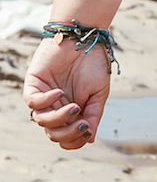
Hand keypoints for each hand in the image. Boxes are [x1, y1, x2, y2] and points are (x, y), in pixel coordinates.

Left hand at [23, 32, 111, 149]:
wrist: (85, 41)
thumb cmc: (93, 65)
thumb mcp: (99, 95)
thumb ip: (93, 116)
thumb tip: (89, 139)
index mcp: (71, 112)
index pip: (66, 136)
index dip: (75, 140)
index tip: (87, 131)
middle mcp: (55, 107)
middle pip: (53, 133)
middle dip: (67, 134)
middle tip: (82, 124)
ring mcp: (44, 96)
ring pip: (40, 120)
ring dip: (59, 118)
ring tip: (74, 107)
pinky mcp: (33, 84)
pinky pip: (32, 102)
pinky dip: (46, 101)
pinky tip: (59, 92)